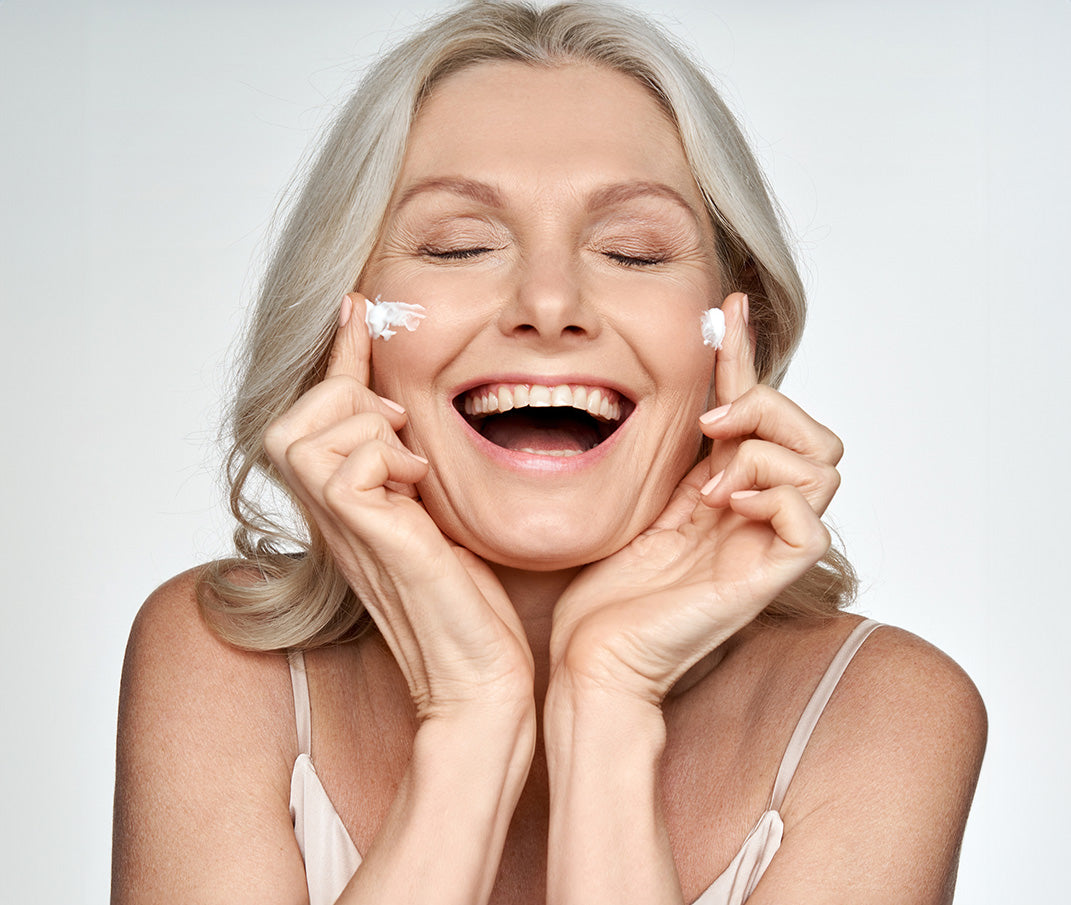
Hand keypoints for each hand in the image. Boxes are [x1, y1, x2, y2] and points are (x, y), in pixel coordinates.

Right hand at [264, 294, 534, 720]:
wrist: (479, 677)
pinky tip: (418, 486)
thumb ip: (418, 470)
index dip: (340, 355)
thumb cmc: (469, 608)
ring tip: (411, 461)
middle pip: (288, 418)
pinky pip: (345, 464)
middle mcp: (332, 516)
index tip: (360, 306)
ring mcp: (342, 529)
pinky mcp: (367, 538)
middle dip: (346, 399)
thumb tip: (425, 420)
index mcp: (348, 507)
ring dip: (365, 427)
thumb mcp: (441, 515)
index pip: (324, 414)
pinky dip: (383, 458)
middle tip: (402, 425)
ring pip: (305, 431)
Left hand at [548, 293, 841, 704]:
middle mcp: (756, 511)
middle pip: (815, 433)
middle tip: (711, 423)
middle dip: (768, 404)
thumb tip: (666, 391)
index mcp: (726, 489)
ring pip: (823, 464)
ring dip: (764, 450)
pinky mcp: (768, 577)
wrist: (595, 658)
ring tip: (708, 484)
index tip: (726, 307)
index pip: (756, 409)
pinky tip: (722, 505)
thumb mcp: (635, 496)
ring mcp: (766, 544)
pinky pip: (811, 519)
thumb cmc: (604, 591)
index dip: (746, 355)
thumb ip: (667, 453)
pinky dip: (772, 495)